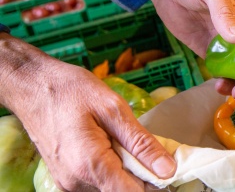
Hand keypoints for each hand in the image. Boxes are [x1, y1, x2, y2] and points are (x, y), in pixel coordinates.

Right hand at [0, 34, 174, 190]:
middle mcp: (77, 182)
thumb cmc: (72, 91)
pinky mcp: (66, 179)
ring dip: (126, 172)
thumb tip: (167, 169)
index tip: (164, 163)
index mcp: (91, 165)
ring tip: (122, 143)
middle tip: (144, 147)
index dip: (155, 181)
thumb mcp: (114, 109)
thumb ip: (142, 143)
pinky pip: (97, 184)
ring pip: (111, 189)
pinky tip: (110, 148)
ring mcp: (68, 183)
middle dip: (142, 175)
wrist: (33, 87)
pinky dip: (111, 171)